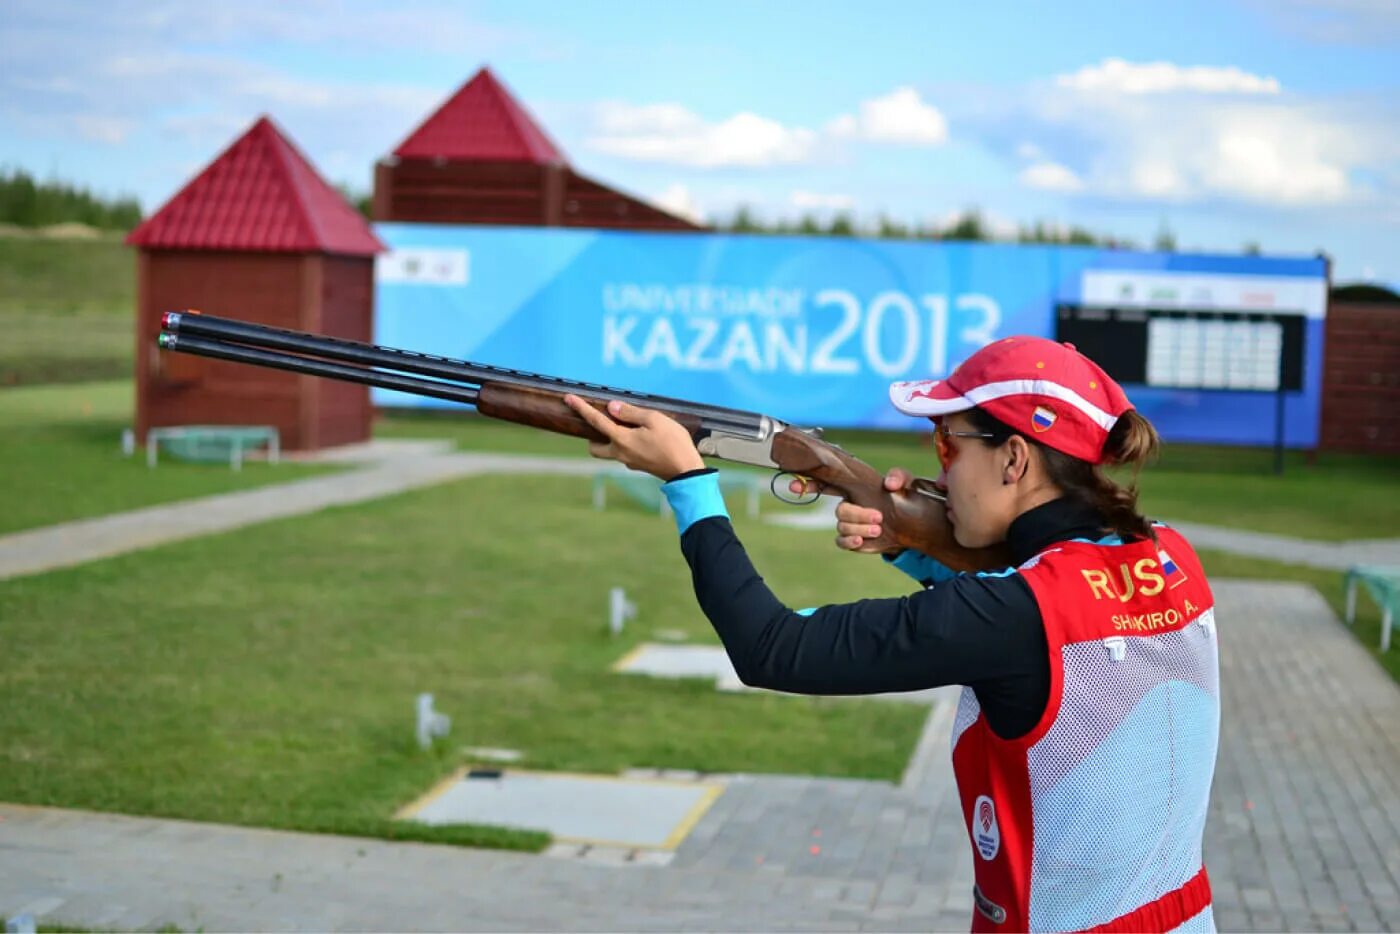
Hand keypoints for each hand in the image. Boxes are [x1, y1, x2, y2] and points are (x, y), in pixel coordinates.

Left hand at [563, 394, 704, 480]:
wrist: (687, 471)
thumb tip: (611, 408)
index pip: (596, 421)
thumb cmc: (673, 443)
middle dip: (592, 435)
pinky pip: (625, 453)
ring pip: (610, 451)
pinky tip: (643, 436)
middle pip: (595, 447)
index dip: (581, 408)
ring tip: (629, 425)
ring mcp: (629, 462)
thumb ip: (631, 413)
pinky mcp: (639, 466)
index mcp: (621, 440)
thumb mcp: (654, 420)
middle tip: (603, 421)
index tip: (568, 398)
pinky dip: (627, 443)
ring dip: (611, 439)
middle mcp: (620, 453)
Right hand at [791, 467, 913, 552]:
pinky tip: (861, 540)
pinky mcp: (853, 539)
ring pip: (843, 526)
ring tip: (879, 528)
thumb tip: (888, 483)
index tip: (796, 485)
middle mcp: (848, 505)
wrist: (912, 525)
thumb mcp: (906, 482)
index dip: (809, 484)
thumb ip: (899, 477)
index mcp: (854, 488)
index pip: (826, 483)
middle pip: (840, 510)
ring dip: (861, 527)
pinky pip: (841, 541)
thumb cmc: (905, 498)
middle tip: (879, 517)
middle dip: (856, 514)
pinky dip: (850, 541)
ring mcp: (849, 523)